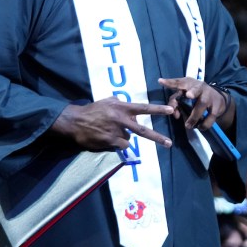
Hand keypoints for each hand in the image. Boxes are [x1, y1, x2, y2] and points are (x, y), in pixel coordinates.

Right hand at [53, 97, 173, 150]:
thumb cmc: (92, 110)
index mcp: (122, 108)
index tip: (171, 110)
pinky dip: (117, 143)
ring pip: (128, 138)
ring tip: (110, 131)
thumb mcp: (107, 101)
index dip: (158, 110)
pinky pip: (121, 145)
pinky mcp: (110, 142)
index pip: (144, 108)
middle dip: (157, 137)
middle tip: (169, 143)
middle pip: (143, 130)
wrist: (76, 121)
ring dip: (123, 136)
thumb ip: (120, 102)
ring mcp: (116, 132)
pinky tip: (107, 138)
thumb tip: (128, 105)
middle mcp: (121, 120)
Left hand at [158, 77, 234, 129]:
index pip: (178, 82)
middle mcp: (199, 87)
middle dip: (193, 91)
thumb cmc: (196, 95)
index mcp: (189, 83)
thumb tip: (174, 114)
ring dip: (194, 116)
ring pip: (202, 104)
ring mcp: (209, 96)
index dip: (170, 82)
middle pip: (196, 89)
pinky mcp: (217, 106)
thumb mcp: (185, 94)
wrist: (217, 98)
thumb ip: (176, 102)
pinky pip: (211, 116)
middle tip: (189, 95)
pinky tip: (200, 127)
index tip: (160, 81)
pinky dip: (205, 124)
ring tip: (188, 126)